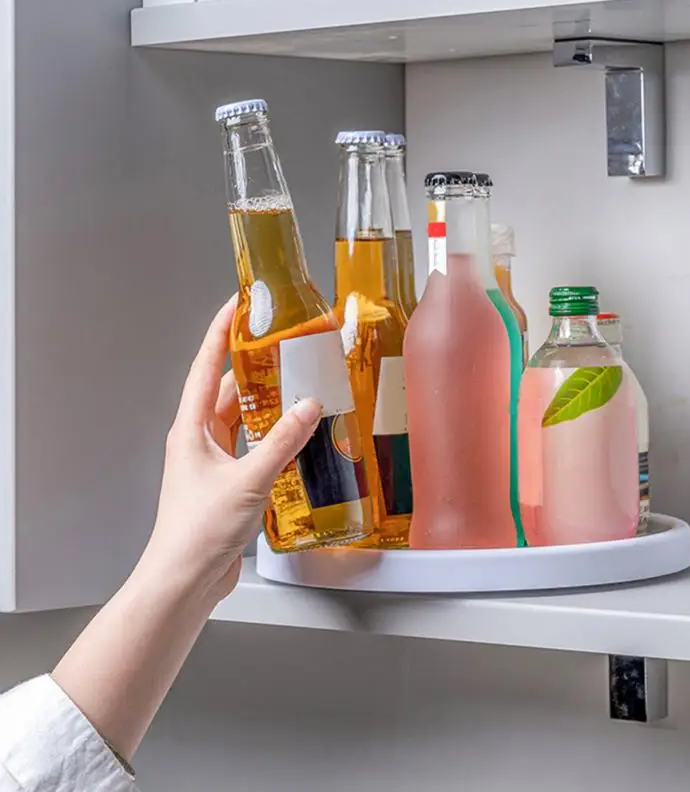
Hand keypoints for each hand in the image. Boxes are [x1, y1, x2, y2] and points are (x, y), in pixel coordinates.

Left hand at [138, 295, 321, 602]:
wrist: (186, 579)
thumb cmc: (197, 532)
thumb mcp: (247, 480)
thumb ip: (282, 442)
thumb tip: (308, 408)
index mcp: (192, 428)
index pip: (206, 366)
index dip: (221, 332)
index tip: (237, 305)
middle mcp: (200, 439)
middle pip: (228, 390)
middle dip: (255, 368)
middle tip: (284, 347)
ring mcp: (213, 461)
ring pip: (242, 418)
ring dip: (267, 404)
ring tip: (298, 387)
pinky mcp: (228, 481)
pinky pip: (252, 445)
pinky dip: (272, 435)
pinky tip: (294, 435)